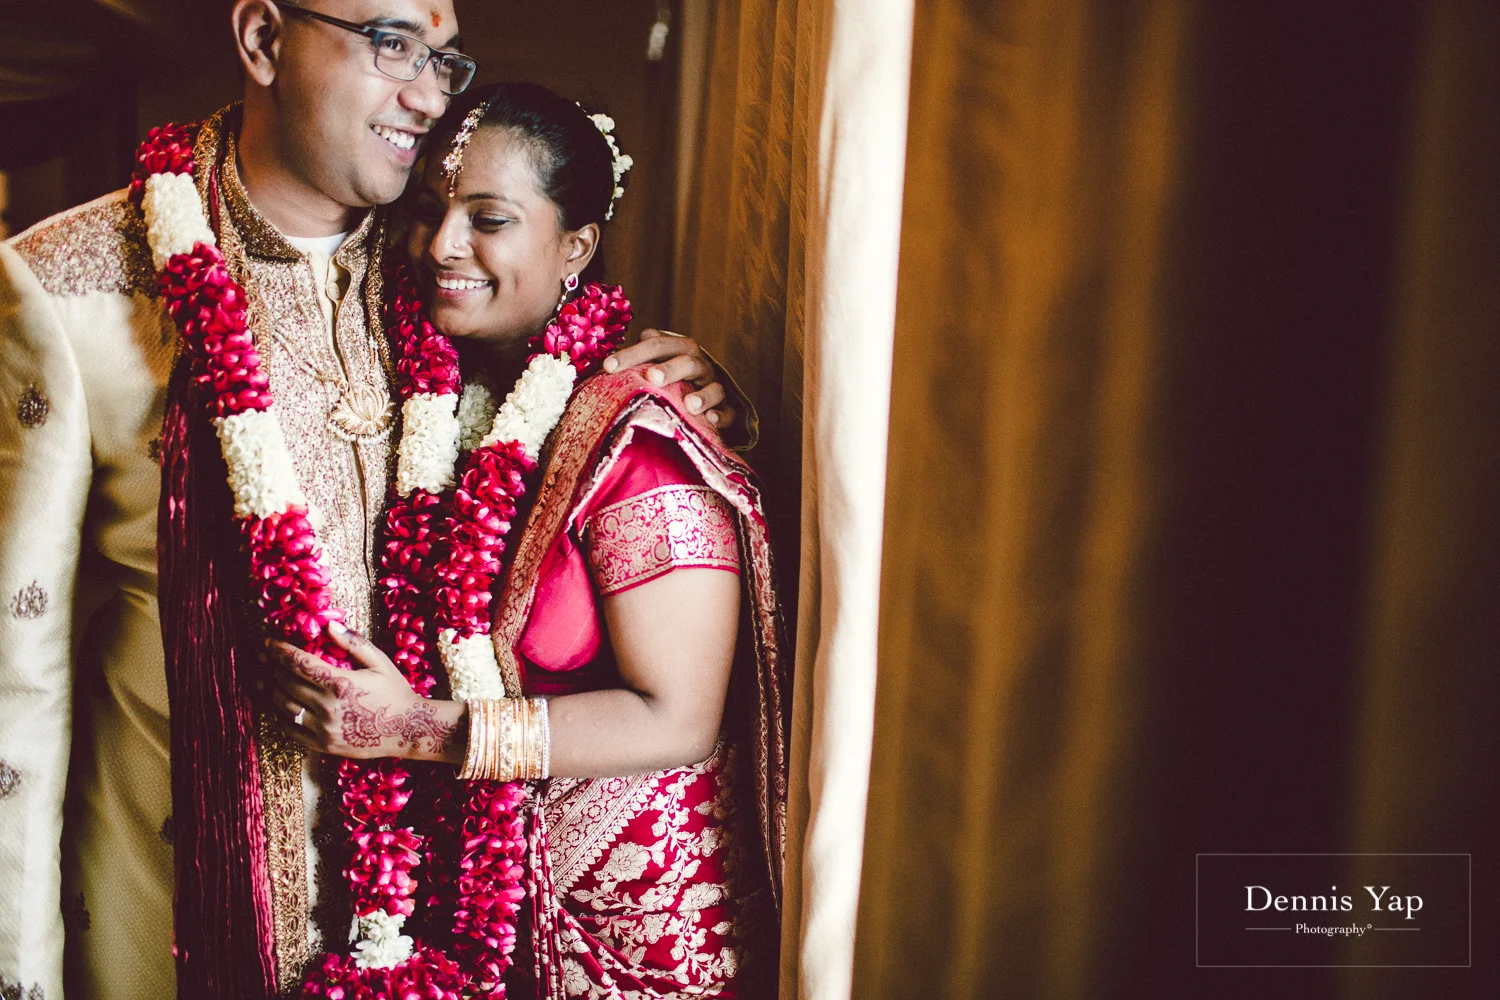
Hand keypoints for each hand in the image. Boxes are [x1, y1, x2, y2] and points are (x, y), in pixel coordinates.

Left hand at [265, 621, 461, 760]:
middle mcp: (327, 707)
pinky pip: (290, 730)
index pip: (298, 663)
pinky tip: (279, 706)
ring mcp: (323, 729)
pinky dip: (280, 716)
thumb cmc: (396, 693)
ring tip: (265, 679)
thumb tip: (329, 624)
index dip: (279, 650)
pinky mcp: (322, 745)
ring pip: (283, 706)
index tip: (267, 642)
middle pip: (285, 683)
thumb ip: (353, 643)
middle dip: (271, 667)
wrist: (409, 730)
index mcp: (340, 683)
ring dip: (272, 690)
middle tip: (263, 657)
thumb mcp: (380, 663)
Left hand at [603, 328, 737, 428]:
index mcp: (680, 349)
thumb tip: (616, 350)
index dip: (633, 354)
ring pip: (714, 388)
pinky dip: (721, 415)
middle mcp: (700, 365)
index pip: (656, 345)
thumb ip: (641, 354)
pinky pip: (728, 412)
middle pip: (687, 362)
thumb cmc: (672, 376)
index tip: (608, 367)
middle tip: (652, 378)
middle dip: (670, 369)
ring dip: (702, 396)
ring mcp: (714, 387)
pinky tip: (710, 420)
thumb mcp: (657, 361)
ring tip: (689, 405)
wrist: (707, 393)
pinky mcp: (726, 409)